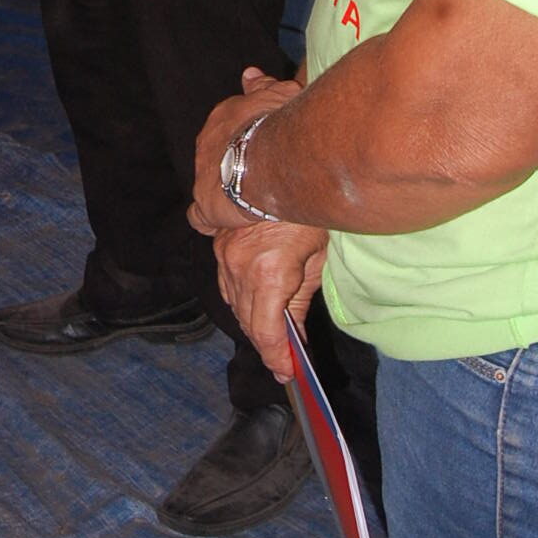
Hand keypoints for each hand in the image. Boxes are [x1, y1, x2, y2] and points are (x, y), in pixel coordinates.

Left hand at [190, 64, 302, 233]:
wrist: (268, 159)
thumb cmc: (277, 124)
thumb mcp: (277, 96)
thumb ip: (262, 86)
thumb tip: (249, 73)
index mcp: (224, 117)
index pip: (230, 126)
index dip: (247, 138)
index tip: (262, 147)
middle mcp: (207, 143)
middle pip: (219, 154)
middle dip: (235, 163)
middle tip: (260, 176)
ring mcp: (203, 174)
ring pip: (210, 183)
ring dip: (225, 189)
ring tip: (248, 201)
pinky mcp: (205, 205)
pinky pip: (200, 215)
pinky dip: (209, 218)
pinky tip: (223, 221)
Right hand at [211, 221, 327, 380]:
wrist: (283, 164)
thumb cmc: (310, 211)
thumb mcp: (317, 258)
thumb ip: (301, 299)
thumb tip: (295, 333)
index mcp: (268, 274)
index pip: (265, 331)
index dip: (275, 357)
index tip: (285, 373)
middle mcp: (239, 267)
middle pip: (247, 321)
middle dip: (266, 344)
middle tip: (284, 363)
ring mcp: (224, 253)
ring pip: (233, 303)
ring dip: (252, 322)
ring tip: (273, 335)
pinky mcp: (219, 242)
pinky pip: (226, 282)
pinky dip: (240, 299)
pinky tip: (256, 304)